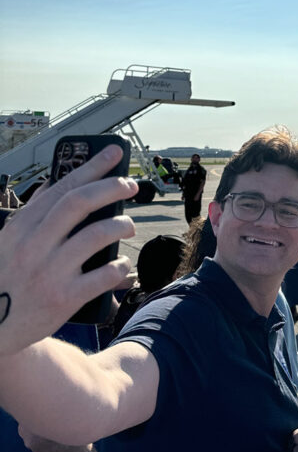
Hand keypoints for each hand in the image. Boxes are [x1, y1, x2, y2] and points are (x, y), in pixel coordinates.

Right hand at [0, 145, 137, 355]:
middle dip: (111, 187)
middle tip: (131, 185)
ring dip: (121, 225)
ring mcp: (50, 272)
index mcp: (22, 227)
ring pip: (96, 235)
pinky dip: (119, 266)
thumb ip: (32, 214)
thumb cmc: (7, 279)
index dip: (92, 167)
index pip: (62, 187)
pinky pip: (103, 275)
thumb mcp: (9, 241)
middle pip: (80, 203)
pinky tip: (122, 264)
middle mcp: (35, 245)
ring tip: (128, 226)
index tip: (114, 153)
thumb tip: (53, 184)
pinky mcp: (64, 299)